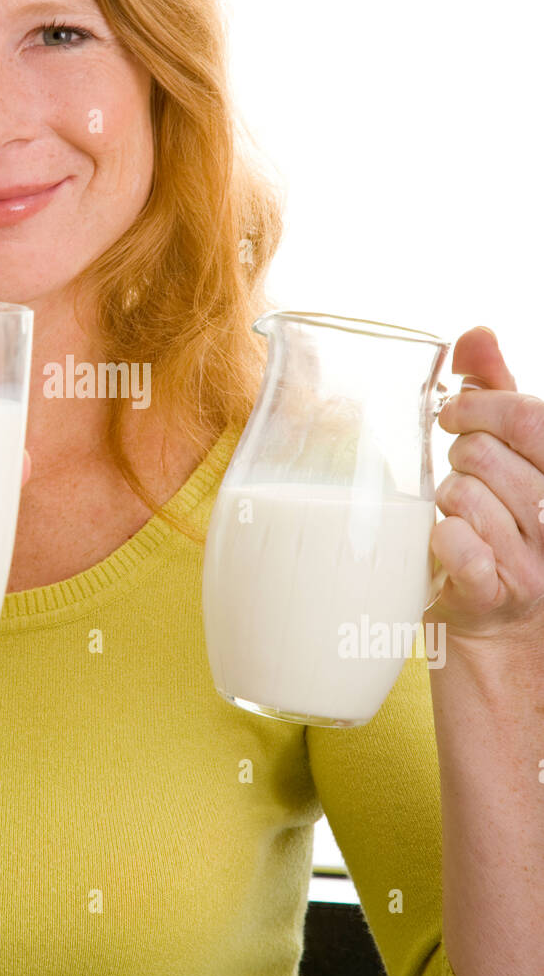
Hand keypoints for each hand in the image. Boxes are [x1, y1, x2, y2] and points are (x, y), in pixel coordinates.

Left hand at [425, 327, 543, 658]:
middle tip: (460, 477)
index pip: (528, 416)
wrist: (503, 642)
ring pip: (464, 495)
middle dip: (458, 457)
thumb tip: (476, 333)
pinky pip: (457, 545)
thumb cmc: (503, 532)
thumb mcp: (511, 458)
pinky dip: (440, 540)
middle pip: (485, 452)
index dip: (476, 405)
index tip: (450, 413)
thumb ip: (497, 394)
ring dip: (446, 502)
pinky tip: (447, 548)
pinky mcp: (496, 599)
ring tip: (459, 519)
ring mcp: (536, 565)